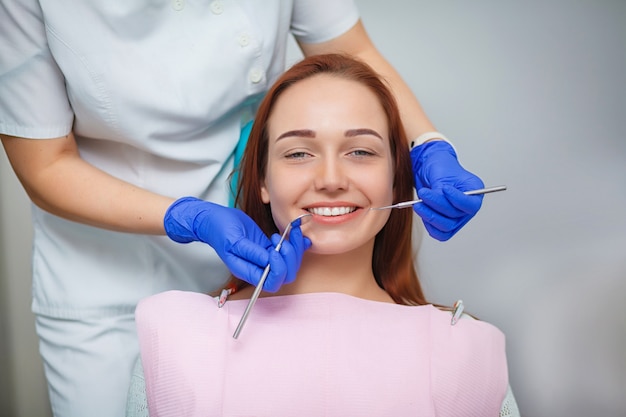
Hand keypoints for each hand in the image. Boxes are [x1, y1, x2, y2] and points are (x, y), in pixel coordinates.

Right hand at [164, 197, 310, 289]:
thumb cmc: (220, 230)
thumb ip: (252, 252)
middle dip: (290, 259)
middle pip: (285, 275)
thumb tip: (270, 261)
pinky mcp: (269, 248)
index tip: (274, 251)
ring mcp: (265, 258)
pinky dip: (297, 244)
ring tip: (290, 232)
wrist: (215, 219)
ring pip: (290, 263)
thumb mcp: (234, 241)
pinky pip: (288, 251)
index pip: (271, 283)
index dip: (278, 269)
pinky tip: (298, 234)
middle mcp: (258, 268)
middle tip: (283, 241)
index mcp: (247, 271)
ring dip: (295, 249)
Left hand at [410, 141, 484, 240]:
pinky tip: (422, 212)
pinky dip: (429, 225)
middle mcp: (467, 206)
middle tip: (424, 193)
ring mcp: (457, 217)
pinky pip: (439, 233)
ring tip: (418, 203)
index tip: (444, 188)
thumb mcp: (440, 173)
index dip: (457, 199)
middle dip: (437, 204)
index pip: (471, 204)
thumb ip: (439, 190)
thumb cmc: (439, 167)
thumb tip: (435, 201)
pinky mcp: (445, 223)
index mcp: (474, 190)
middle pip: (455, 215)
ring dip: (430, 216)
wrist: (428, 168)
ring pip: (446, 226)